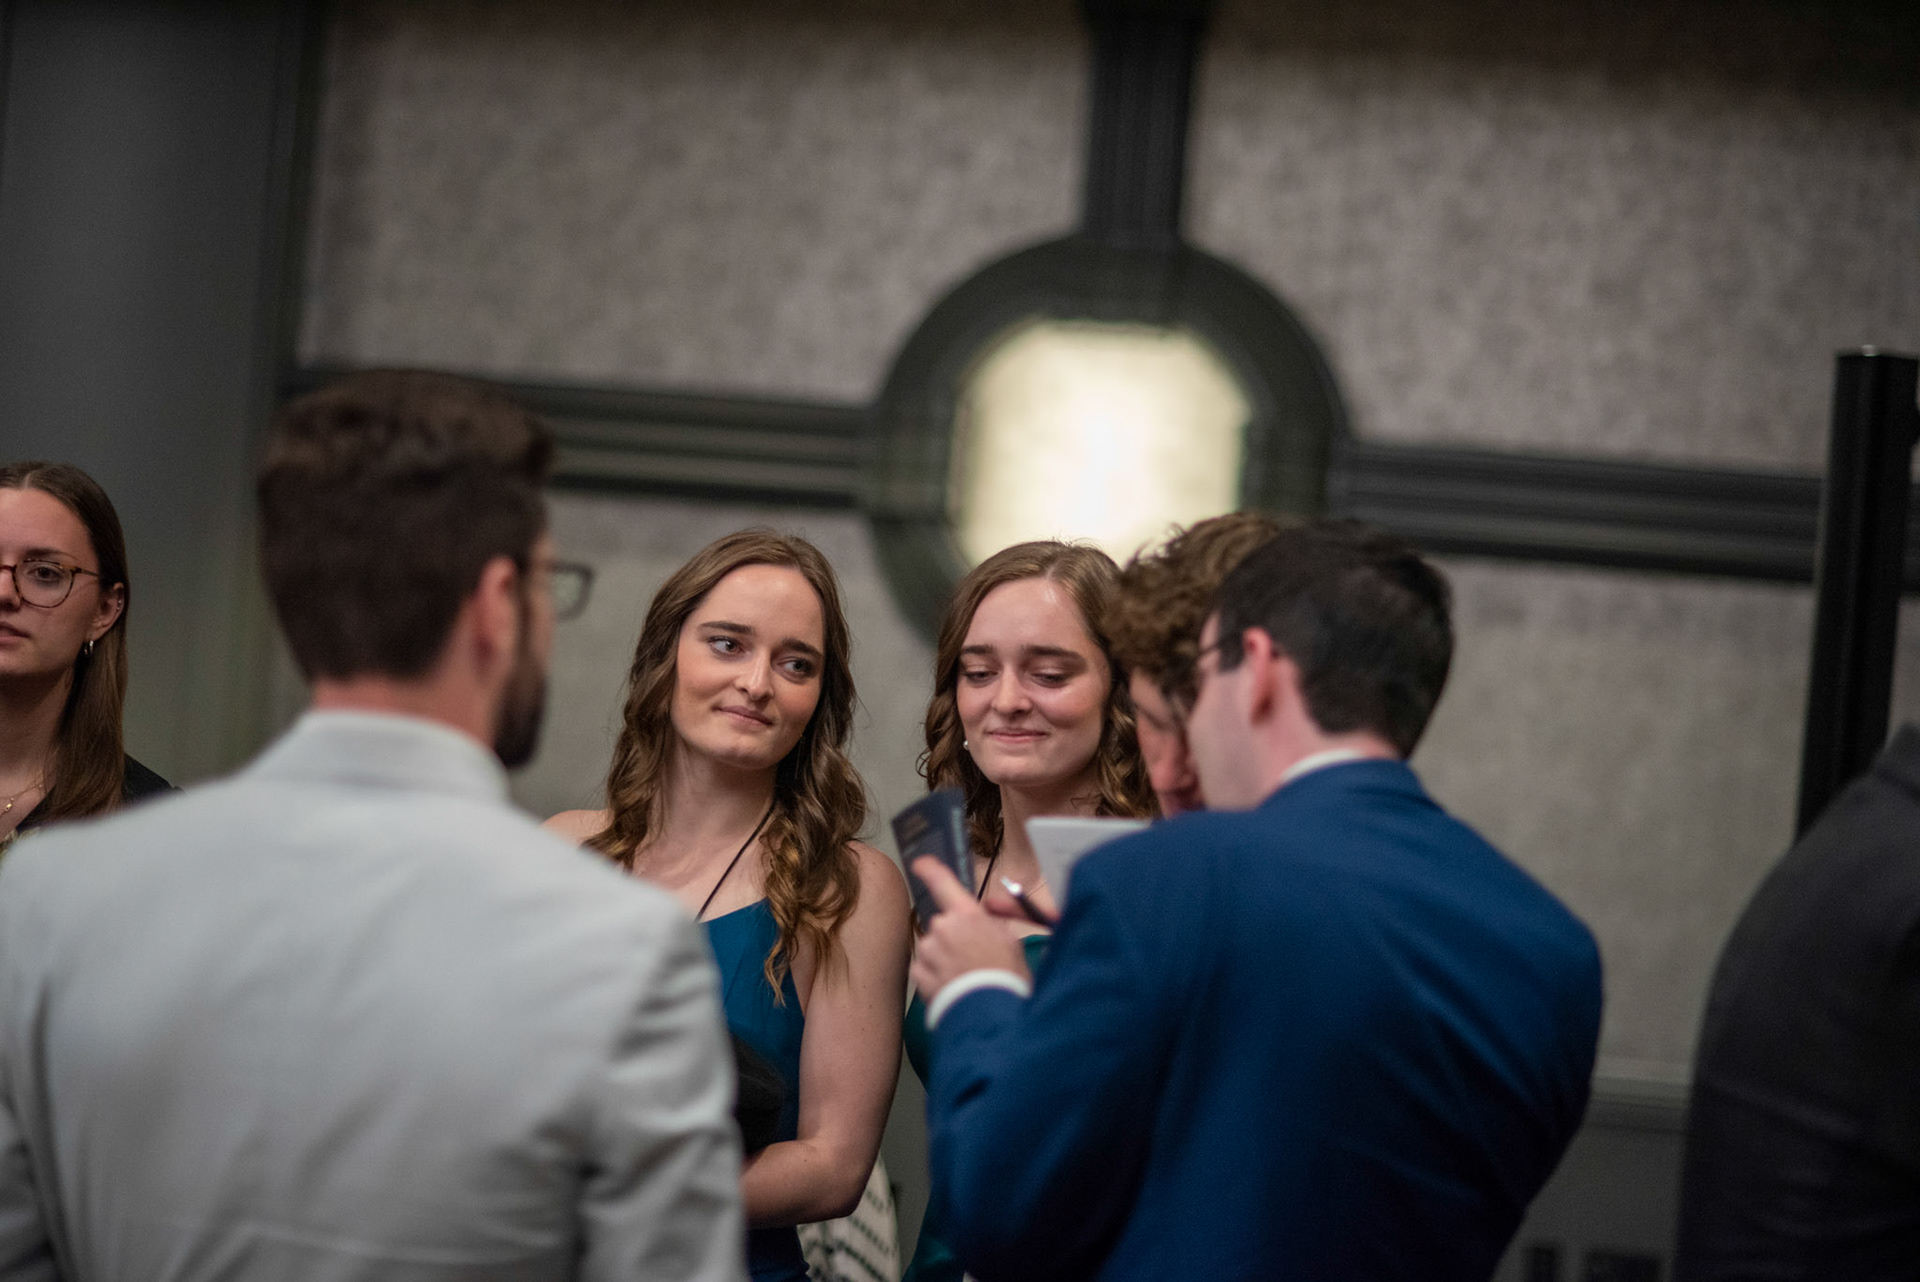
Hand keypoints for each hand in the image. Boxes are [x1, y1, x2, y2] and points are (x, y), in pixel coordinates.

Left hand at [909, 857, 1031, 1002]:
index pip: (942, 882)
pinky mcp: (920, 974)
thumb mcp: (1011, 941)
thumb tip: (985, 911)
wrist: (991, 1014)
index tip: (920, 864)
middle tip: (974, 959)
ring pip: (933, 949)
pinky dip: (936, 977)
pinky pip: (925, 970)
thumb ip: (994, 920)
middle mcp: (943, 927)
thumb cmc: (1006, 978)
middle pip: (943, 925)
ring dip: (945, 960)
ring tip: (966, 978)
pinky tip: (954, 987)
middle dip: (954, 939)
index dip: (930, 870)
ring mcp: (929, 952)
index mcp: (967, 915)